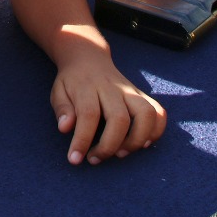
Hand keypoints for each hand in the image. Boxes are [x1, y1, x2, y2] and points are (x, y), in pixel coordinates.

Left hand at [51, 49, 165, 164]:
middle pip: (119, 118)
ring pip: (146, 113)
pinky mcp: (142, 95)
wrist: (89, 58)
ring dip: (137, 139)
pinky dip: (156, 131)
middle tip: (95, 159)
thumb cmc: (72, 81)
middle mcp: (113, 88)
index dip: (82, 140)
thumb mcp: (58, 91)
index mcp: (88, 87)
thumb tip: (65, 128)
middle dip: (109, 145)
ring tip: (121, 153)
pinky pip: (159, 112)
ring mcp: (131, 91)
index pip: (88, 114)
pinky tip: (143, 143)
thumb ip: (62, 109)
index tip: (75, 159)